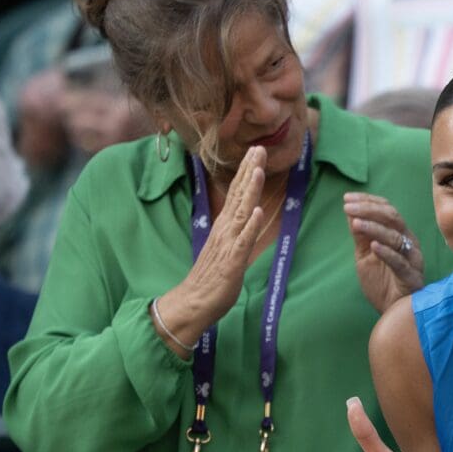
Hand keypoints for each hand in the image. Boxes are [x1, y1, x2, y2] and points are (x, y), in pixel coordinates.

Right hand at [155, 147, 267, 352]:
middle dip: (249, 171)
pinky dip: (251, 226)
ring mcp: (228, 244)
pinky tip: (258, 212)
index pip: (236, 193)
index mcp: (225, 227)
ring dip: (249, 191)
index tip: (255, 151)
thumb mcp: (227, 249)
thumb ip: (236, 231)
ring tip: (258, 170)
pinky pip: (242, 242)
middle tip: (259, 148)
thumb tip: (248, 214)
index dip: (246, 172)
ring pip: (241, 213)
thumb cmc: (211, 279)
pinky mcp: (232, 262)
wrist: (193, 303)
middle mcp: (225, 230)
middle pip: (238, 195)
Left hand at [344, 193, 424, 313]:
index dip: (368, 201)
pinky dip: (387, 252)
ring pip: (396, 237)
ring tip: (355, 223)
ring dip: (374, 228)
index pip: (387, 209)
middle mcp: (409, 242)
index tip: (347, 198)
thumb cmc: (382, 283)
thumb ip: (360, 236)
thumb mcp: (364, 256)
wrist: (393, 313)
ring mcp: (412, 259)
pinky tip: (373, 246)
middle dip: (369, 210)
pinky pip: (400, 262)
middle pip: (393, 218)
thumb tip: (349, 212)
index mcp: (399, 234)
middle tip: (348, 207)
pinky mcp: (411, 277)